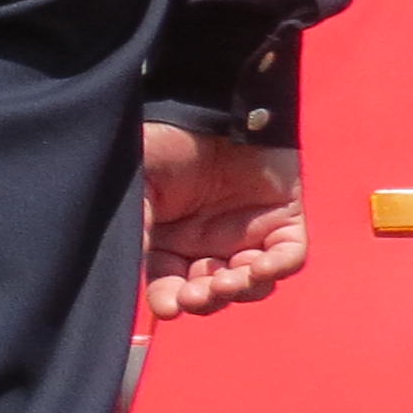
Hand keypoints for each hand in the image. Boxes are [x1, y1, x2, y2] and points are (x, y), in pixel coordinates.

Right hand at [143, 124, 305, 318]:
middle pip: (211, 293)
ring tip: (228, 279)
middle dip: (205, 299)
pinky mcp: (284, 221)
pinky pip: (288, 258)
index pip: (168, 286)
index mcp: (169, 242)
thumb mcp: (137, 188)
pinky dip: (276, 268)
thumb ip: (135, 230)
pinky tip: (259, 265)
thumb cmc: (167, 143)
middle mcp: (208, 245)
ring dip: (239, 289)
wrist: (210, 105)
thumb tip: (124, 275)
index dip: (169, 301)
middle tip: (199, 293)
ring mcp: (248, 235)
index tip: (170, 307)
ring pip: (251, 284)